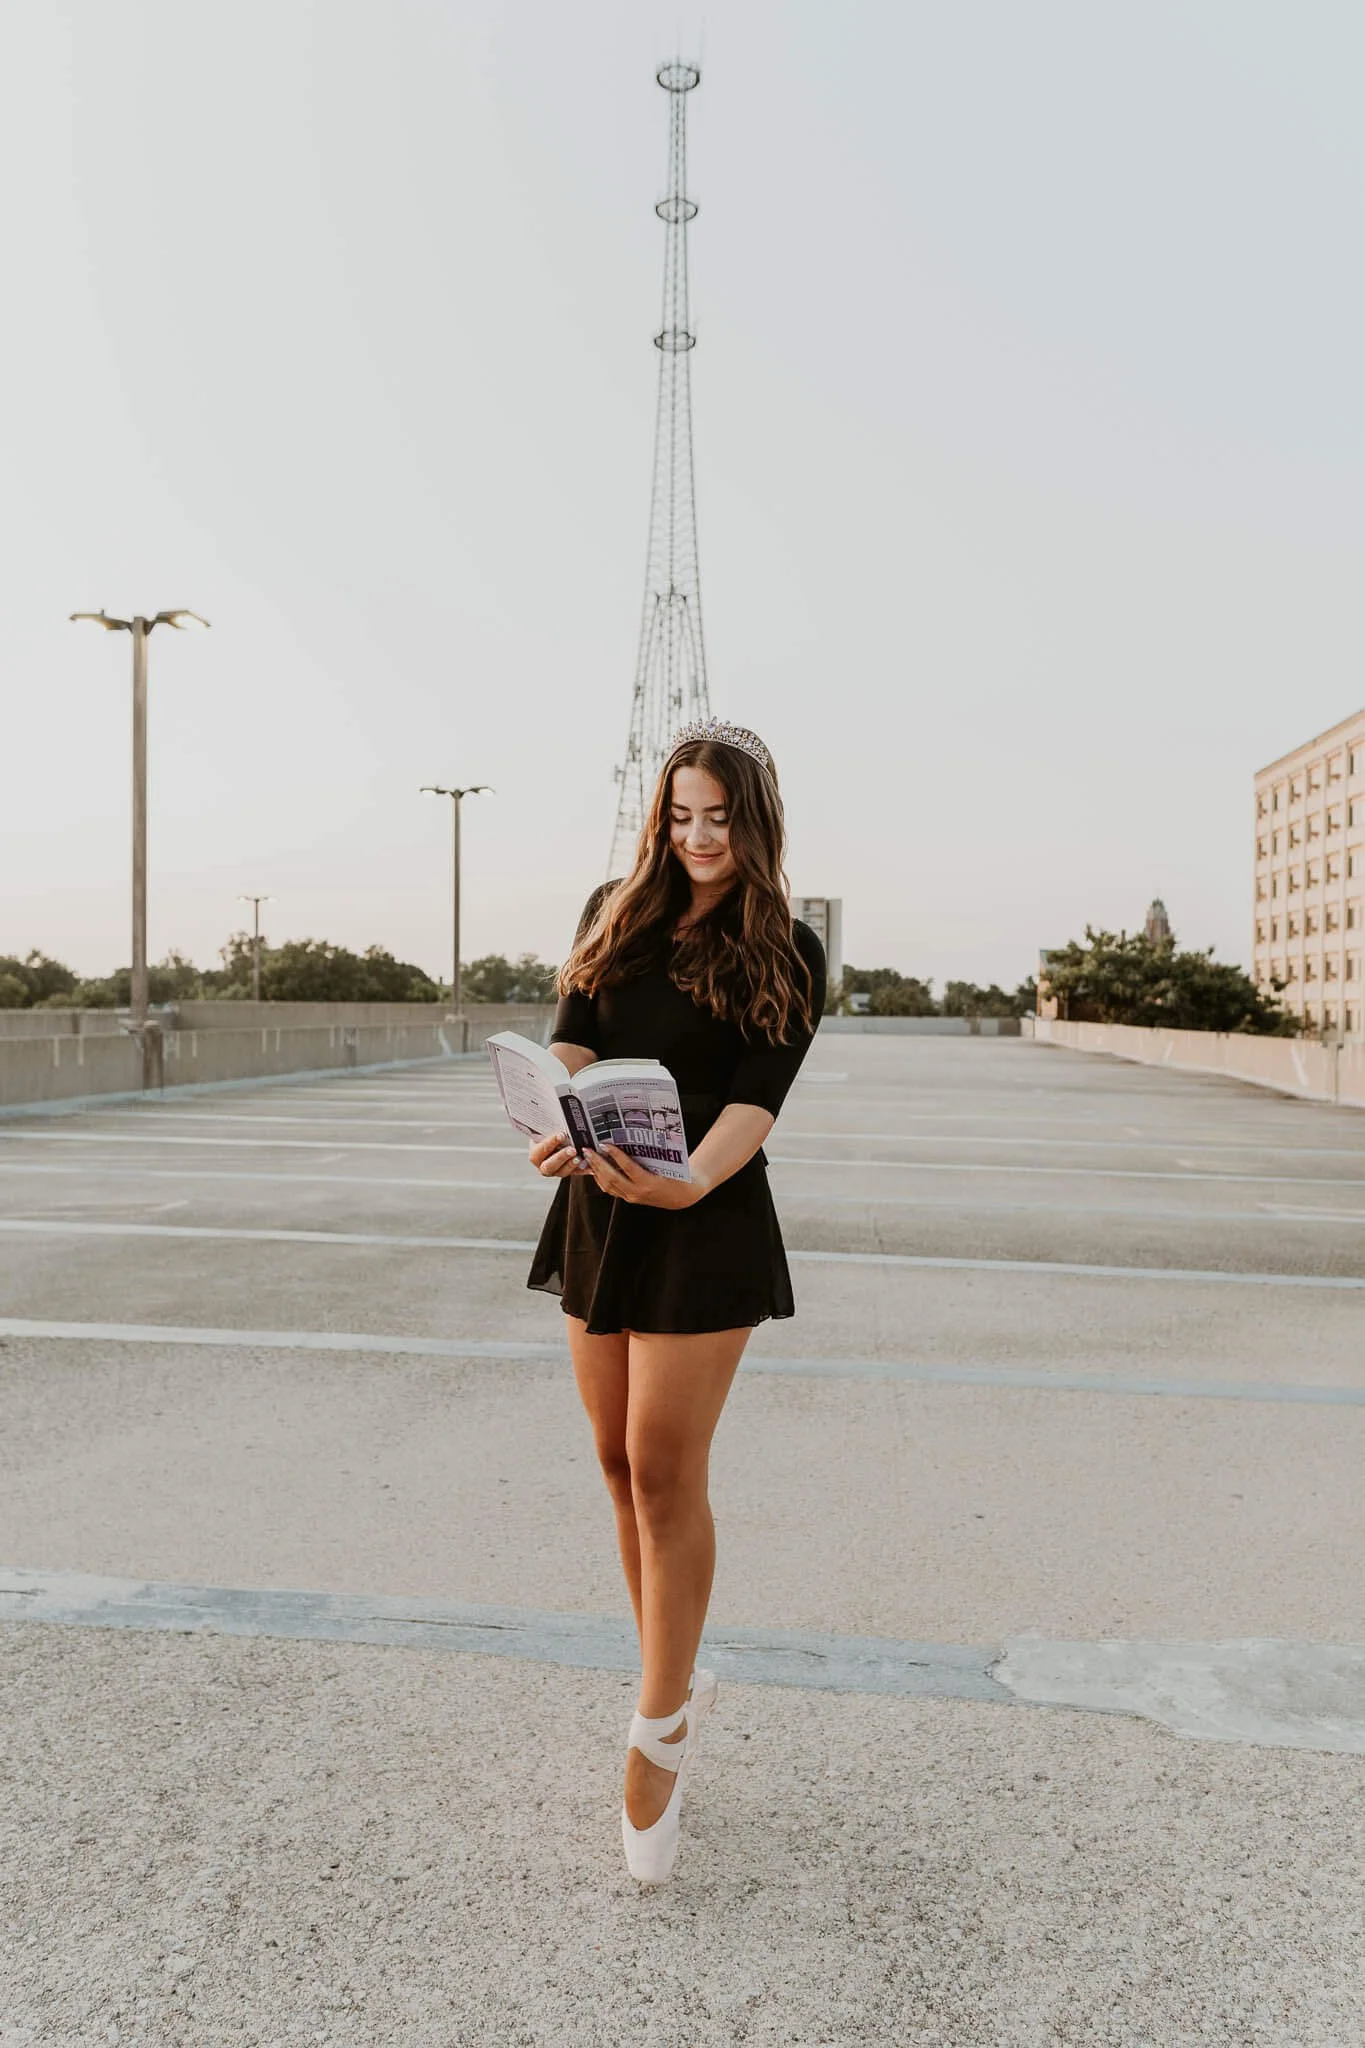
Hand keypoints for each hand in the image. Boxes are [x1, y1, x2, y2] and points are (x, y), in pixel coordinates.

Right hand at [528, 1131, 585, 1178]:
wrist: (554, 1141)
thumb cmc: (549, 1133)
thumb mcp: (546, 1130)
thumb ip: (550, 1128)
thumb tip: (558, 1120)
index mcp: (535, 1153)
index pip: (539, 1151)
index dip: (550, 1143)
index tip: (561, 1135)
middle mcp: (543, 1165)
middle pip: (549, 1165)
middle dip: (561, 1157)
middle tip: (572, 1150)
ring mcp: (555, 1171)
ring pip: (562, 1172)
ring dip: (572, 1165)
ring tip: (580, 1158)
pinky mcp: (567, 1172)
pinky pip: (575, 1173)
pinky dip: (583, 1170)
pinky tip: (590, 1167)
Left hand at [584, 1143, 705, 1208]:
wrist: (682, 1196)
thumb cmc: (676, 1177)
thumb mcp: (666, 1164)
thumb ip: (648, 1156)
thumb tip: (631, 1140)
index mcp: (648, 1183)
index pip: (627, 1168)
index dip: (615, 1155)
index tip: (605, 1144)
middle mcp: (637, 1193)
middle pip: (612, 1178)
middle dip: (597, 1163)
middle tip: (588, 1149)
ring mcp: (631, 1197)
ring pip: (608, 1185)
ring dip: (596, 1170)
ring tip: (588, 1157)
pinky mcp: (628, 1198)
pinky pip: (610, 1189)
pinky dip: (601, 1178)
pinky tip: (596, 1168)